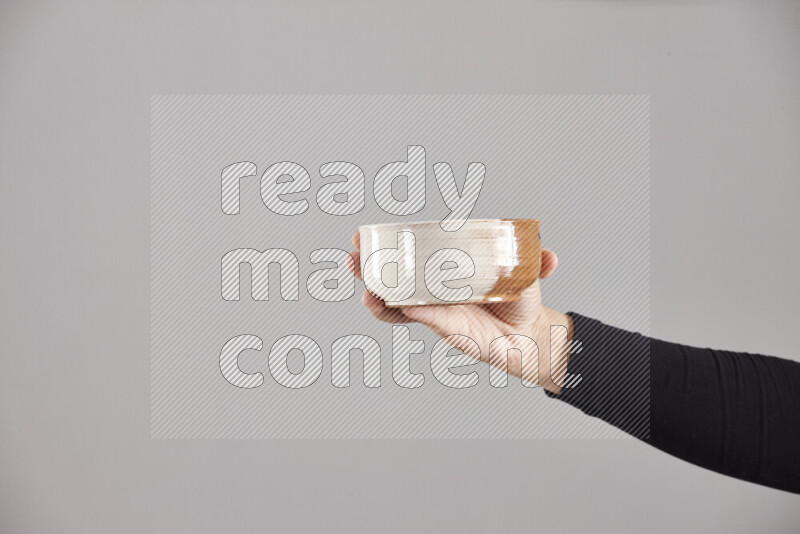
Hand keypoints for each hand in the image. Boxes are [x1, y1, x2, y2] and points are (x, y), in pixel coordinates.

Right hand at [345, 230, 572, 392]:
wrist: (529, 335)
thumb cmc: (521, 300)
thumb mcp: (529, 275)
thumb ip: (536, 262)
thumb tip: (551, 257)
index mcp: (449, 265)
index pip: (413, 250)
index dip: (389, 242)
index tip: (368, 234)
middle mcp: (436, 285)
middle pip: (394, 274)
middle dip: (369, 266)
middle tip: (355, 255)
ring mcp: (436, 306)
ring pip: (397, 300)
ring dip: (377, 293)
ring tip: (366, 288)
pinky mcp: (441, 325)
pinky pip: (416, 318)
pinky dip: (402, 311)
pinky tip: (392, 304)